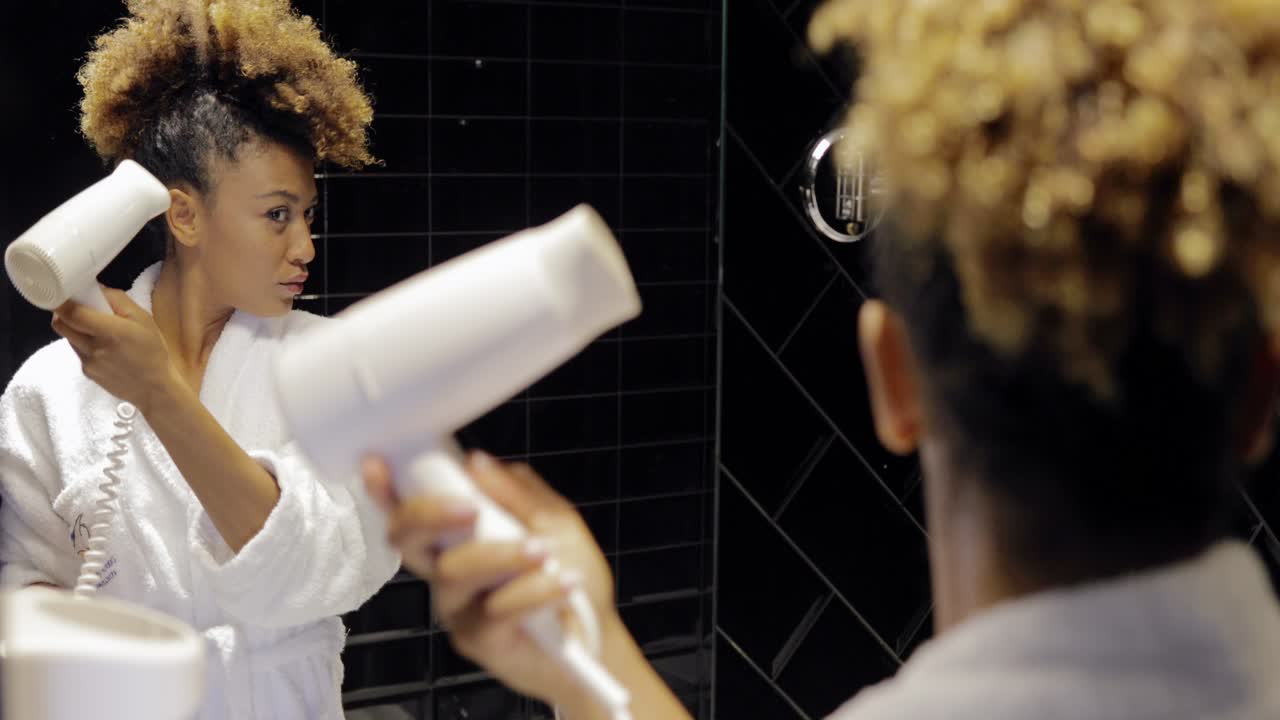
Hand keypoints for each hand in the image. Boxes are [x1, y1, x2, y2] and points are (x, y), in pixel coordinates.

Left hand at [51, 287, 178, 412]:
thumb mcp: (144, 319)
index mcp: (110, 332)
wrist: (154, 388)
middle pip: (60, 324)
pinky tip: (103, 348)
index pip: (71, 313)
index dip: (63, 301)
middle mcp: (94, 347)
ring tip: (96, 330)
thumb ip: (119, 300)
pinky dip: (84, 344)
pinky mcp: (86, 372)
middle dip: (64, 313)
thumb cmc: (153, 351)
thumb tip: (98, 289)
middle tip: (78, 308)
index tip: (66, 293)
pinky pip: (77, 351)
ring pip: (68, 337)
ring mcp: (88, 361)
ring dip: (75, 329)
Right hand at [363, 451, 617, 704]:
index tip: (377, 464)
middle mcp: (446, 573)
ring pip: (453, 573)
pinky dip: (534, 591)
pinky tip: (564, 582)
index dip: (385, 491)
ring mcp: (459, 609)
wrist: (597, 635)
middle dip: (430, 515)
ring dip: (500, 555)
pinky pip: (495, 611)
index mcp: (456, 538)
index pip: (410, 513)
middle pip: (407, 541)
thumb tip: (475, 461)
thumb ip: (516, 494)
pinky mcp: (481, 642)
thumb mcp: (553, 521)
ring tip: (544, 551)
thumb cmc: (567, 573)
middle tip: (470, 508)